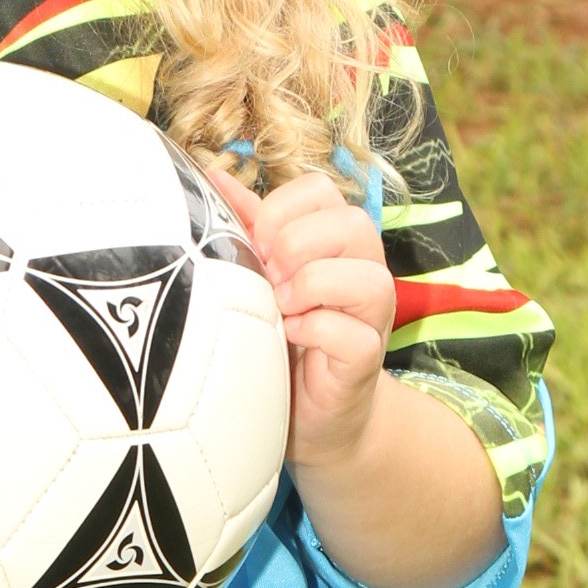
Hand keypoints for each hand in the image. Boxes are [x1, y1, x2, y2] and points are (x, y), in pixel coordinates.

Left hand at [202, 162, 394, 475]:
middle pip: (351, 223)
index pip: (320, 191)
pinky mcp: (369, 355)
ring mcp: (375, 313)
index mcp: (338, 238)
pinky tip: (291, 338)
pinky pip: (349, 331)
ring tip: (281, 309)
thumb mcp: (261, 274)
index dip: (281, 212)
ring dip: (308, 288)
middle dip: (295, 247)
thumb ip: (248, 225)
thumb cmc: (283, 335)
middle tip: (269, 279)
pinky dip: (311, 330)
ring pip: (363, 275)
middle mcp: (366, 267)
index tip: (256, 246)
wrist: (310, 412)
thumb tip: (212, 176)